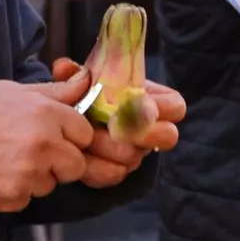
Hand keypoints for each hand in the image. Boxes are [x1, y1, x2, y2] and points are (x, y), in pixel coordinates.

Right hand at [0, 72, 94, 211]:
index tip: (55, 135)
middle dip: (61, 162)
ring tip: (7, 161)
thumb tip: (85, 80)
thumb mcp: (11, 91)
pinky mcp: (16, 196)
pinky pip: (29, 198)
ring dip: (37, 178)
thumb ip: (53, 91)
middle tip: (33, 152)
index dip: (71, 136)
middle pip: (76, 165)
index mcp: (47, 113)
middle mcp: (45, 144)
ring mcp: (31, 173)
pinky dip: (17, 192)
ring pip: (52, 184)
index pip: (85, 133)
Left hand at [47, 58, 185, 186]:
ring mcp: (135, 153)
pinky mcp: (116, 171)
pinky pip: (114, 174)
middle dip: (142, 132)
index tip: (137, 100)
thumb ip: (73, 74)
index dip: (163, 107)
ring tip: (87, 137)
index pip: (176, 106)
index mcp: (151, 102)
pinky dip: (94, 165)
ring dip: (110, 147)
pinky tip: (81, 154)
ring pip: (136, 156)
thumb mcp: (79, 82)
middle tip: (114, 125)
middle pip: (169, 136)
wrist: (67, 126)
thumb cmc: (82, 98)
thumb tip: (63, 67)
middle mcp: (149, 130)